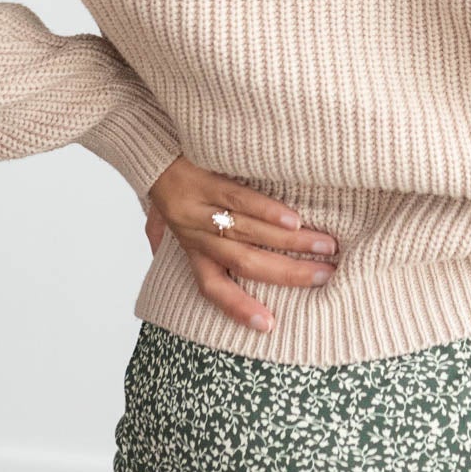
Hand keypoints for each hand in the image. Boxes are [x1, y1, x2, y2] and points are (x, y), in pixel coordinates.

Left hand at [143, 155, 337, 334]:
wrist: (145, 146)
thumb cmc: (159, 184)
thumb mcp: (156, 218)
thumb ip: (160, 235)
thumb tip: (157, 249)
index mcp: (190, 248)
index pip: (213, 288)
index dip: (239, 308)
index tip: (269, 325)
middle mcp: (197, 234)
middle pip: (244, 262)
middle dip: (288, 273)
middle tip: (325, 276)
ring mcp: (203, 208)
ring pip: (249, 234)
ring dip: (291, 243)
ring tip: (325, 246)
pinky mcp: (207, 181)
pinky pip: (240, 200)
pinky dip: (267, 212)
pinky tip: (294, 220)